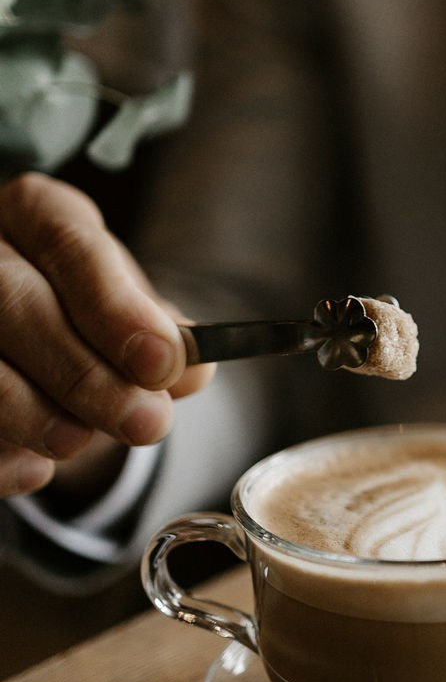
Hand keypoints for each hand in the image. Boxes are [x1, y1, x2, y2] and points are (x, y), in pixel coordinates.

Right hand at [0, 171, 213, 498]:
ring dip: (30, 413)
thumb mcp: (129, 308)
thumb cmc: (85, 309)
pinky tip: (33, 470)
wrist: (32, 335)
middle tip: (146, 423)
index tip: (163, 363)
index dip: (116, 309)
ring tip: (78, 445)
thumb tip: (192, 369)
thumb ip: (163, 335)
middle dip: (83, 373)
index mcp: (34, 211)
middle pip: (15, 303)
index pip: (70, 247)